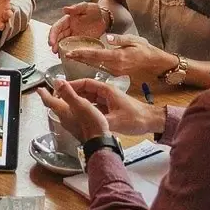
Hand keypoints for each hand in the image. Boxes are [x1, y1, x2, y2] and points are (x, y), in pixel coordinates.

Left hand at [39, 81, 108, 140]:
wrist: (99, 143)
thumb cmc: (91, 124)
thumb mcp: (80, 104)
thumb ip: (68, 93)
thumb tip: (57, 82)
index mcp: (63, 111)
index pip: (49, 100)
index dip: (44, 93)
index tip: (39, 89)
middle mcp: (64, 118)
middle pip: (54, 105)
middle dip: (54, 97)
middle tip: (55, 90)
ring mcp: (70, 124)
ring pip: (62, 111)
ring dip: (62, 102)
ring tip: (65, 97)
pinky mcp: (77, 128)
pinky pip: (70, 115)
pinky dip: (70, 108)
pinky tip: (76, 108)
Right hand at [41, 78, 158, 137]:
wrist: (151, 121)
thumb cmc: (137, 118)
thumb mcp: (117, 121)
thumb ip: (100, 122)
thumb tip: (85, 125)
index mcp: (107, 90)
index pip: (85, 84)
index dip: (72, 85)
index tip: (60, 89)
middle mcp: (105, 93)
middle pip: (84, 91)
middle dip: (72, 94)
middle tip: (58, 100)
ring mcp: (107, 101)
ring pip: (88, 99)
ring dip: (78, 102)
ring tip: (65, 108)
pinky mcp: (109, 108)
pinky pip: (93, 107)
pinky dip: (85, 109)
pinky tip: (79, 116)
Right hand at [48, 2, 107, 50]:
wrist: (104, 19)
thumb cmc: (95, 11)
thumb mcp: (87, 7)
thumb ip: (77, 7)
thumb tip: (65, 9)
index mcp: (67, 20)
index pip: (57, 27)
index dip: (53, 35)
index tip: (51, 42)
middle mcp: (68, 29)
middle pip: (58, 37)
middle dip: (54, 44)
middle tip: (54, 51)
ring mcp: (74, 37)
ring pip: (63, 44)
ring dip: (60, 49)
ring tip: (59, 55)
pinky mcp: (80, 43)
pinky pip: (73, 48)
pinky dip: (69, 53)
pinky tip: (68, 57)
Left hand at [59, 33, 176, 85]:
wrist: (155, 63)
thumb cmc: (146, 50)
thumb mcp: (135, 40)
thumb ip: (120, 39)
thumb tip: (107, 37)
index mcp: (118, 57)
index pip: (96, 55)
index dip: (82, 53)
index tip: (71, 52)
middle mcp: (115, 66)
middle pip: (93, 62)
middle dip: (79, 58)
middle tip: (65, 54)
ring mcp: (115, 72)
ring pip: (95, 66)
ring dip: (83, 62)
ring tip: (71, 57)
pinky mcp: (116, 74)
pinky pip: (101, 68)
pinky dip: (92, 65)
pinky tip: (84, 61)